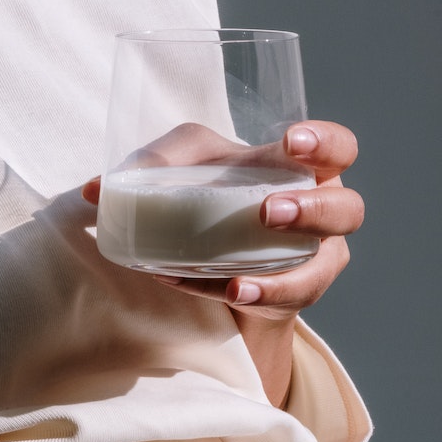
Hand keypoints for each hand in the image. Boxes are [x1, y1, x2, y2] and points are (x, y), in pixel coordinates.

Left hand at [82, 120, 363, 323]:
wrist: (224, 279)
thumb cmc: (211, 212)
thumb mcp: (184, 183)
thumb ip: (148, 174)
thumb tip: (95, 191)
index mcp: (300, 171)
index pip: (337, 148)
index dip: (325, 142)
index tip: (292, 142)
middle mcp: (320, 214)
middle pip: (347, 209)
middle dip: (314, 210)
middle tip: (267, 212)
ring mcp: (314, 260)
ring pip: (326, 262)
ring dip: (286, 271)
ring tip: (239, 280)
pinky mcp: (296, 296)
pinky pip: (284, 299)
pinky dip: (254, 296)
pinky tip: (228, 294)